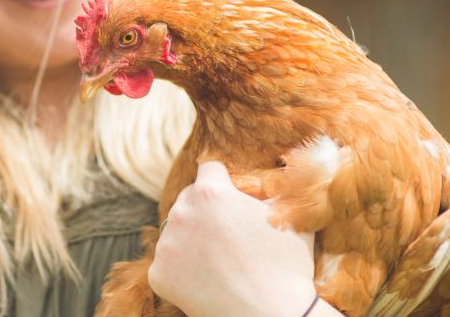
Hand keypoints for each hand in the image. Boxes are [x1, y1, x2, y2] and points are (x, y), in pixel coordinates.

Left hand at [148, 161, 317, 316]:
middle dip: (206, 211)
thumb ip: (279, 189)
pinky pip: (168, 264)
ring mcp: (167, 244)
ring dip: (192, 240)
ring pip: (177, 232)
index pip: (210, 169)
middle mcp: (181, 212)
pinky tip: (206, 280)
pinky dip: (182, 271)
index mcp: (210, 192)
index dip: (223, 180)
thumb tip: (283, 171)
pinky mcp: (158, 273)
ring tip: (219, 261)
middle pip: (189, 200)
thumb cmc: (287, 267)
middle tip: (228, 235)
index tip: (230, 193)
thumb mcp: (291, 217)